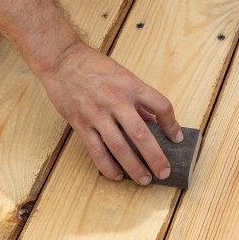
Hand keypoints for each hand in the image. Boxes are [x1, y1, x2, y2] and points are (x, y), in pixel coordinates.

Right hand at [38, 42, 183, 184]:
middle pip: (141, 134)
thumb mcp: (122, 76)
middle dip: (156, 157)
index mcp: (131, 86)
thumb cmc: (93, 66)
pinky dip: (108, 166)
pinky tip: (117, 175)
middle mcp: (116, 100)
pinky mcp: (81, 123)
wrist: (62, 60)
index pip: (161, 106)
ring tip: (144, 179)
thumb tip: (153, 121)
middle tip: (164, 172)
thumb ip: (138, 99)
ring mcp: (97, 113)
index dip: (172, 125)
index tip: (177, 137)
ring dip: (134, 167)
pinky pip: (96, 151)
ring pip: (119, 147)